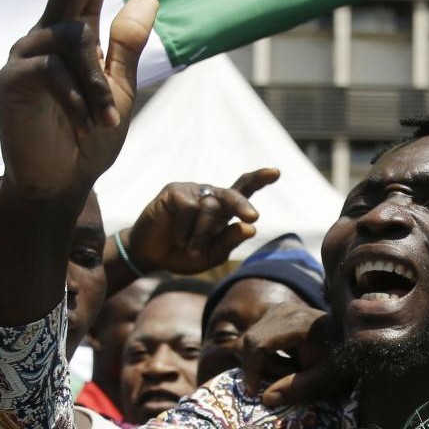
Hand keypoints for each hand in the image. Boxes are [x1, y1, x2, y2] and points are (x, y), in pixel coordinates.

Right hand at [0, 0, 159, 201]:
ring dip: (98, 85)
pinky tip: (89, 121)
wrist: (60, 187)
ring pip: (74, 42)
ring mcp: (24, 56)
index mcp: (74, 39)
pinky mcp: (12, 80)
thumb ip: (126, 48)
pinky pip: (53, 71)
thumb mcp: (117, 92)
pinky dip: (79, 97)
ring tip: (109, 120)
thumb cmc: (85, 142)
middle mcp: (45, 37)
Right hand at [126, 168, 279, 274]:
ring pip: (210, 207)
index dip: (260, 179)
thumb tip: (250, 228)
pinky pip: (189, 207)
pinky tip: (178, 236)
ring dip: (202, 233)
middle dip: (243, 206)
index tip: (276, 172)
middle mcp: (211, 195)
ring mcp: (193, 191)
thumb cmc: (184, 254)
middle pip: (232, 196)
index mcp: (224, 209)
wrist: (151, 256)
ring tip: (189, 246)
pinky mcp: (174, 191)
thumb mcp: (211, 255)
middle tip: (252, 217)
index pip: (245, 189)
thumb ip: (229, 241)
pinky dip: (185, 228)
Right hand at [236, 305, 349, 406]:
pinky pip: (259, 335)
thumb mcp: (326, 379)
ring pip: (252, 338)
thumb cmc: (345, 359)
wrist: (356, 338)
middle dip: (261, 366)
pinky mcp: (279, 313)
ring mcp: (281, 309)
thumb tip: (265, 398)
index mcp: (297, 322)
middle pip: (251, 340)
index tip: (254, 392)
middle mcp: (285, 310)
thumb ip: (298, 389)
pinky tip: (289, 361)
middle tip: (285, 379)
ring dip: (266, 360)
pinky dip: (268, 354)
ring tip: (292, 369)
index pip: (256, 343)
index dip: (251, 369)